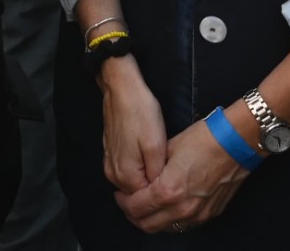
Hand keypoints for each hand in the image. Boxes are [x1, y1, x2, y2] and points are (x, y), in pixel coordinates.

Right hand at [97, 56, 165, 194]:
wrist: (121, 88)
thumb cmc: (141, 113)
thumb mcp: (156, 144)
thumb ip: (157, 174)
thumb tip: (160, 193)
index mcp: (126, 176)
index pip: (146, 201)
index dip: (163, 194)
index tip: (178, 184)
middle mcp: (114, 175)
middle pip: (138, 194)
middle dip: (155, 188)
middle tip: (174, 175)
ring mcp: (110, 164)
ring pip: (133, 183)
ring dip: (148, 179)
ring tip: (165, 165)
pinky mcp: (111, 154)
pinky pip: (128, 171)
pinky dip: (140, 169)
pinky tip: (151, 156)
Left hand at [114, 112, 249, 232]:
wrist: (236, 143)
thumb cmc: (205, 140)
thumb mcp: (169, 148)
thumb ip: (152, 168)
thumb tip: (141, 177)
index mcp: (168, 191)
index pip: (135, 208)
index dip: (123, 202)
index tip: (121, 194)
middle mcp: (182, 208)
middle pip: (147, 225)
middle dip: (133, 215)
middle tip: (129, 202)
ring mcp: (198, 214)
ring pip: (166, 228)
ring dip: (152, 219)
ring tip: (147, 204)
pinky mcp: (210, 214)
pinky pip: (184, 225)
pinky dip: (171, 219)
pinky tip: (168, 206)